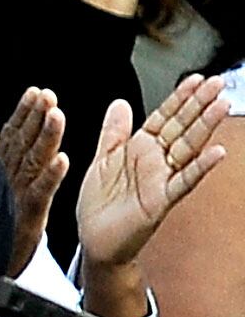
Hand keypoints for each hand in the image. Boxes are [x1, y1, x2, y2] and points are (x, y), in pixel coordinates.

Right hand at [0, 87, 68, 276]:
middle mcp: (9, 177)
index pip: (14, 134)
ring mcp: (18, 196)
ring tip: (56, 115)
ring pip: (33, 161)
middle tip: (47, 95)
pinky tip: (62, 161)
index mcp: (2, 168)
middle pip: (24, 142)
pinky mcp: (28, 217)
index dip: (25, 111)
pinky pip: (42, 193)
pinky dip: (51, 177)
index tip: (35, 92)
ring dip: (45, 137)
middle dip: (35, 116)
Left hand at [77, 75, 228, 266]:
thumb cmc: (101, 201)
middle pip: (180, 127)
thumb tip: (120, 101)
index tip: (196, 78)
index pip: (164, 117)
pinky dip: (200, 167)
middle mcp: (155, 161)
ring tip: (222, 106)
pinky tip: (217, 153)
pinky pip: (183, 181)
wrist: (95, 238)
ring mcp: (161, 180)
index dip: (179, 98)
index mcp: (140, 148)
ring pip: (187, 148)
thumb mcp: (103, 158)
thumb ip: (114, 131)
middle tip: (218, 83)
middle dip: (198, 104)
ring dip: (205, 127)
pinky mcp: (161, 201)